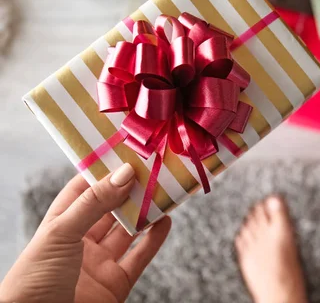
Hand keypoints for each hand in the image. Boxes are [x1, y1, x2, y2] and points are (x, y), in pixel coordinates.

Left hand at [0, 163, 170, 302]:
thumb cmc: (34, 279)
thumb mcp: (61, 232)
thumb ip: (94, 203)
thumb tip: (124, 172)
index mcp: (61, 225)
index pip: (84, 190)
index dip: (104, 171)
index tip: (127, 153)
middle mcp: (81, 241)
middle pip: (111, 209)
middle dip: (131, 190)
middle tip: (152, 169)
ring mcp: (100, 263)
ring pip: (128, 231)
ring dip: (146, 212)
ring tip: (164, 191)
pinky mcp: (116, 283)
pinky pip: (140, 256)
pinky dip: (155, 239)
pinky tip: (166, 221)